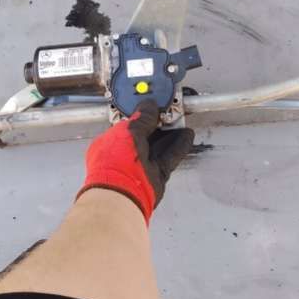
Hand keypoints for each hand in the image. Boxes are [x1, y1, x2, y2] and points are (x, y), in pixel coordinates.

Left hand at [77, 100, 193, 223]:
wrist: (120, 194)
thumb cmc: (114, 163)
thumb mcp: (128, 131)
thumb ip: (142, 118)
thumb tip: (148, 106)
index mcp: (111, 142)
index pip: (129, 123)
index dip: (142, 113)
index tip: (154, 103)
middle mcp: (126, 154)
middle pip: (146, 133)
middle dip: (159, 122)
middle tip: (170, 110)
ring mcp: (142, 165)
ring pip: (159, 144)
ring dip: (172, 132)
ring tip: (181, 119)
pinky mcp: (156, 175)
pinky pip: (170, 156)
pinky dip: (179, 145)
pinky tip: (186, 135)